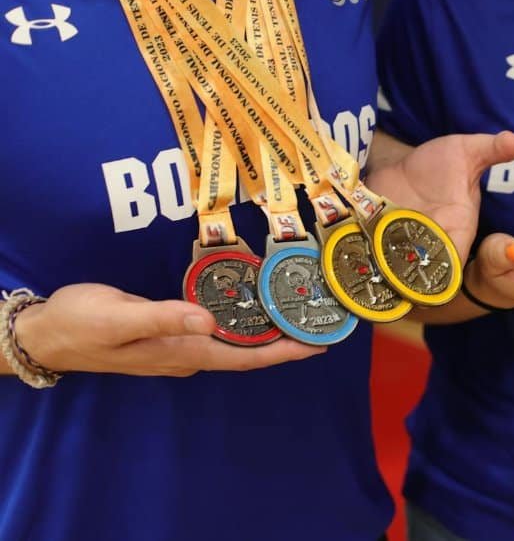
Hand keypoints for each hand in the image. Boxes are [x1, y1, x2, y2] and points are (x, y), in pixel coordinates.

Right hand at [14, 284, 323, 376]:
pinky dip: (241, 318)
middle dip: (286, 340)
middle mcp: (188, 353)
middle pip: (248, 352)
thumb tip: (208, 320)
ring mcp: (180, 345)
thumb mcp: (119, 318)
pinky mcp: (170, 331)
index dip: (284, 353)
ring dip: (267, 329)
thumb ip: (163, 318)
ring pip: (235, 341)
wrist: (45, 332)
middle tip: (320, 319)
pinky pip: (218, 329)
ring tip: (298, 310)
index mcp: (183, 352)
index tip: (318, 345)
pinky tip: (254, 302)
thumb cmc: (81, 323)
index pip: (246, 359)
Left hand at [366, 131, 513, 258]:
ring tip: (366, 250)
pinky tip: (350, 246)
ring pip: (391, 268)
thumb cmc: (441, 164)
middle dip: (405, 265)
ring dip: (379, 261)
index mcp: (458, 230)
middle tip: (390, 254)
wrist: (403, 166)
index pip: (454, 261)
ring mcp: (400, 247)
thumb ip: (490, 149)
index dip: (443, 265)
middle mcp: (430, 245)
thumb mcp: (466, 151)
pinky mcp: (374, 244)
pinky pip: (368, 257)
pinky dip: (359, 254)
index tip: (427, 260)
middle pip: (419, 269)